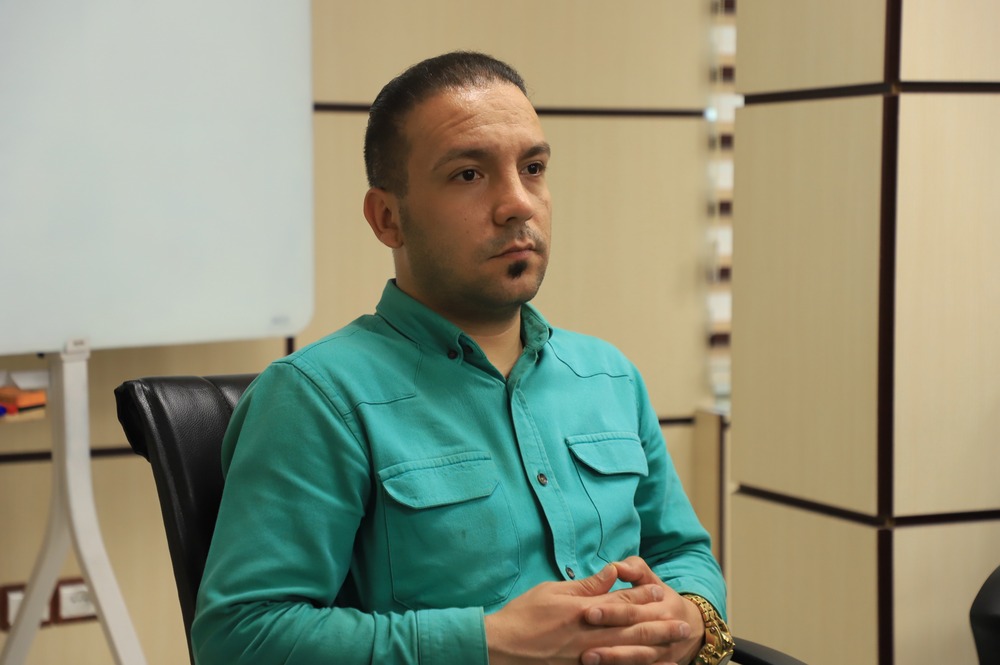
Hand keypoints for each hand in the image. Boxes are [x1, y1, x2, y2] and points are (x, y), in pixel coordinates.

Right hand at [485, 564, 682, 664]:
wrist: (502, 647)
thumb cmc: (524, 615)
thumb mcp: (553, 591)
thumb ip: (586, 585)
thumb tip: (610, 572)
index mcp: (585, 609)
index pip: (621, 600)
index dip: (643, 595)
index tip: (661, 592)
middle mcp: (592, 633)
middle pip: (633, 627)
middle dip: (660, 624)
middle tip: (683, 623)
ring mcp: (589, 655)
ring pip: (630, 652)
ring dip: (656, 647)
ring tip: (675, 646)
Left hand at [580, 557, 704, 664]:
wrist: (691, 627)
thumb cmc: (662, 599)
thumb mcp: (652, 580)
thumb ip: (634, 569)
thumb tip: (616, 565)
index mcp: (661, 608)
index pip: (633, 610)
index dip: (612, 611)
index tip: (588, 612)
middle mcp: (664, 632)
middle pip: (635, 635)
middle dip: (609, 640)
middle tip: (583, 644)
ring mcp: (662, 652)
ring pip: (638, 657)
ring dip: (614, 659)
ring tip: (588, 659)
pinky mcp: (658, 664)